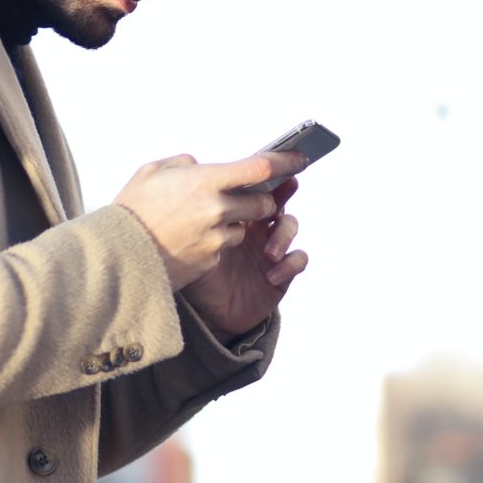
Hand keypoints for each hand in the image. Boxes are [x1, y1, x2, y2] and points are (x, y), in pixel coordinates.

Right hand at [110, 152, 297, 291]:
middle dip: (260, 200)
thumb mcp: (152, 173)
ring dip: (233, 224)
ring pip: (243, 229)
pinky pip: (223, 249)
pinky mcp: (210, 262)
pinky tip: (187, 241)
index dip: (286, 161)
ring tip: (200, 222)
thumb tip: (200, 167)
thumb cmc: (130, 210)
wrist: (114, 257)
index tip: (300, 158)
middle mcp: (216, 210)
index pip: (260, 167)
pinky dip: (214, 244)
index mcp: (205, 181)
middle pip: (262, 202)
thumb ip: (184, 165)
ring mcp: (215, 239)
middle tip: (245, 197)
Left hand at [183, 177, 307, 341]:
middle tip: (274, 204)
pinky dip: (289, 265)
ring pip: (290, 226)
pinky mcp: (282, 272)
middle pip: (277, 200)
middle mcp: (256, 227)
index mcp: (235, 214)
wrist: (206, 314)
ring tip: (268, 253)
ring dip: (283, 236)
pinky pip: (298, 260)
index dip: (264, 177)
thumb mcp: (190, 246)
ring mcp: (270, 248)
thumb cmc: (197, 275)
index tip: (268, 169)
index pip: (252, 189)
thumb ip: (190, 220)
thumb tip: (184, 187)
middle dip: (282, 197)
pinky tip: (271, 276)